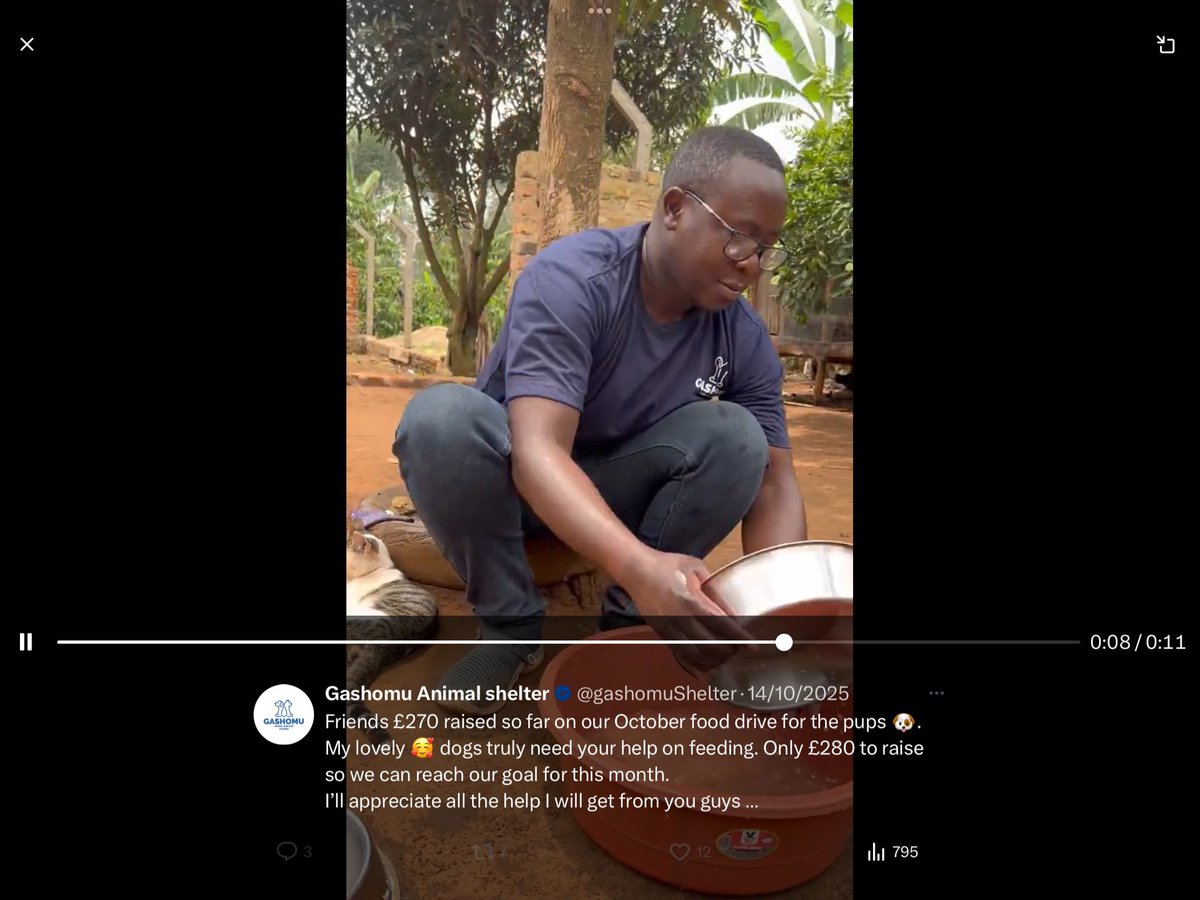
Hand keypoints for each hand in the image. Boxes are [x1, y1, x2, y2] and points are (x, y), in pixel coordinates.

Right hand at [621, 550, 753, 676]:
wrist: (635, 571)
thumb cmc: (666, 565)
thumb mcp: (694, 567)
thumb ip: (713, 588)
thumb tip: (729, 607)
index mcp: (689, 600)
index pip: (720, 623)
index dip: (738, 637)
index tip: (753, 646)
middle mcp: (678, 618)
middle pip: (710, 644)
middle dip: (730, 649)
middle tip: (742, 648)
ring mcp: (669, 629)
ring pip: (697, 654)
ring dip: (715, 658)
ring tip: (728, 656)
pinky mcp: (662, 634)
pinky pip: (682, 655)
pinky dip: (698, 663)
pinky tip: (709, 663)